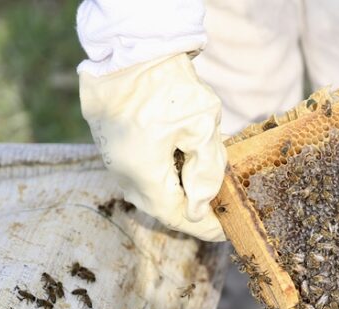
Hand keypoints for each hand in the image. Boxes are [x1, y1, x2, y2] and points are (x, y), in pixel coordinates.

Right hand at [80, 52, 227, 240]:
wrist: (129, 49)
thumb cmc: (167, 83)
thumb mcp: (201, 125)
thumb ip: (207, 172)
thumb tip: (200, 210)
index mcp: (144, 176)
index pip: (178, 216)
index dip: (205, 226)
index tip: (227, 229)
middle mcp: (123, 175)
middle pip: (163, 207)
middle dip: (193, 210)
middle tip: (221, 209)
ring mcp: (113, 161)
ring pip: (151, 191)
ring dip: (179, 190)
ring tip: (206, 185)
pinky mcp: (111, 146)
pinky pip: (141, 173)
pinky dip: (165, 174)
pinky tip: (183, 162)